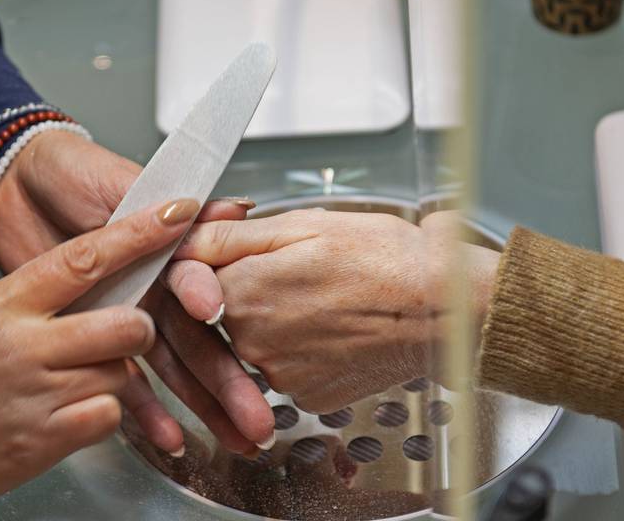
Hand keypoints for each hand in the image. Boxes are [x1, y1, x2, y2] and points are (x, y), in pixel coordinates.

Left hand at [0, 131, 274, 454]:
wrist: (15, 186)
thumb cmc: (73, 174)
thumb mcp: (122, 181)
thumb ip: (171, 206)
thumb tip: (234, 208)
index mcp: (171, 250)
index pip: (200, 280)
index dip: (212, 297)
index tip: (212, 311)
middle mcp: (157, 288)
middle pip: (202, 338)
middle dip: (232, 379)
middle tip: (259, 416)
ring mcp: (129, 316)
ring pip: (173, 367)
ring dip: (204, 405)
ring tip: (236, 437)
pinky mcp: (96, 341)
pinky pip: (124, 382)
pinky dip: (147, 413)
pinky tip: (172, 439)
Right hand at [0, 199, 198, 519]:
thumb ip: (10, 305)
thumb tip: (56, 294)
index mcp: (0, 304)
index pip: (84, 258)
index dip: (138, 235)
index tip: (175, 215)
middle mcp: (22, 346)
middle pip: (123, 321)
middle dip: (138, 329)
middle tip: (126, 336)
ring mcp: (33, 396)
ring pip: (120, 373)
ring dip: (115, 377)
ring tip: (81, 383)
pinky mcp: (39, 443)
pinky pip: (105, 419)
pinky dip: (102, 417)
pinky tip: (71, 416)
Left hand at [173, 210, 499, 412]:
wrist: (442, 310)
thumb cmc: (383, 259)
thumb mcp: (301, 225)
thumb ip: (229, 236)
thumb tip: (181, 238)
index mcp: (242, 292)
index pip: (187, 281)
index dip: (206, 264)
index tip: (231, 255)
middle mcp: (251, 342)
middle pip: (218, 315)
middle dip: (243, 292)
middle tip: (295, 272)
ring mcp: (279, 376)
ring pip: (251, 343)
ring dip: (272, 322)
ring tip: (322, 298)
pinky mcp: (306, 397)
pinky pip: (284, 369)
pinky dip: (299, 350)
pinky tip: (332, 327)